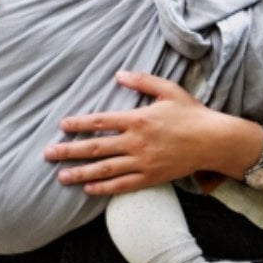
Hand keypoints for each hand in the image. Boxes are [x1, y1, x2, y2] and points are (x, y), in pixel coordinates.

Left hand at [45, 71, 223, 195]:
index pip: (102, 121)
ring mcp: (143, 161)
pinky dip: (104, 187)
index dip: (80, 123)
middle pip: (96, 147)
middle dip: (69, 150)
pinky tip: (89, 189)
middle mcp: (137, 142)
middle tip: (48, 154)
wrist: (213, 140)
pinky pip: (123, 184)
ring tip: (61, 176)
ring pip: (105, 169)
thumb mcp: (169, 90)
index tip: (63, 125)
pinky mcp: (151, 177)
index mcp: (139, 118)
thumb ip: (143, 81)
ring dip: (81, 173)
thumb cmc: (192, 113)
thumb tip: (118, 74)